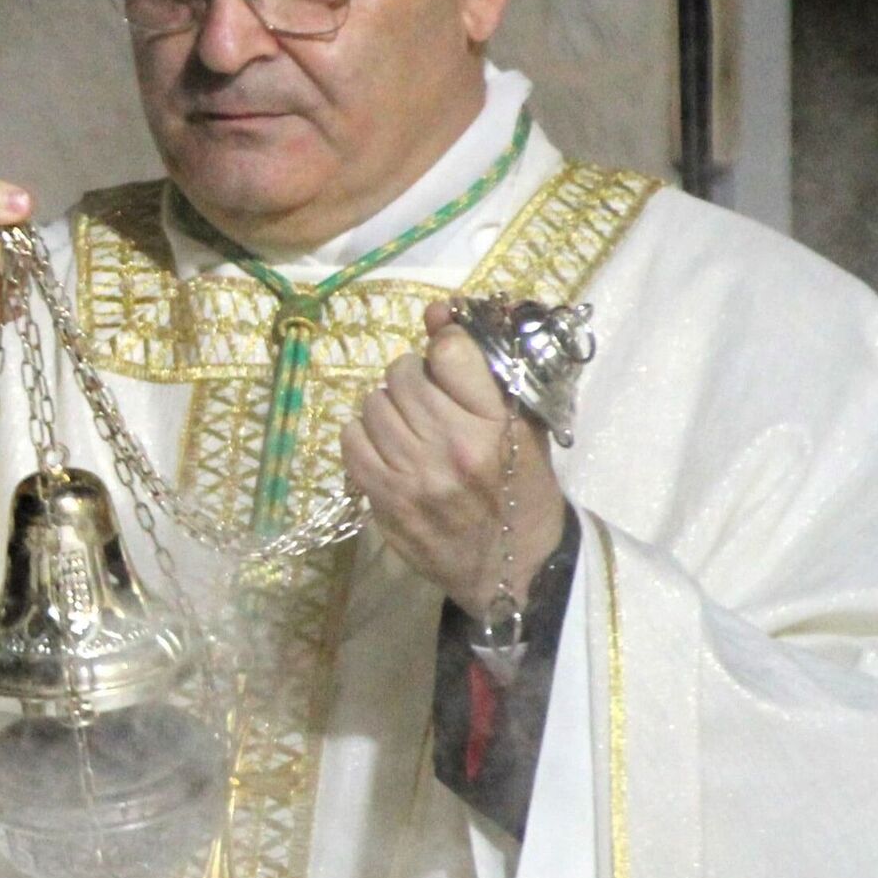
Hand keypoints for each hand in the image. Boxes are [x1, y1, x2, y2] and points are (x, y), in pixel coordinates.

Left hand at [341, 301, 565, 617]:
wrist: (512, 566)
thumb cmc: (525, 489)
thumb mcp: (525, 425)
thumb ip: (483, 368)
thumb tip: (436, 310)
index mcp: (495, 424)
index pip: (449, 351)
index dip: (444, 345)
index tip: (447, 360)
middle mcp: (452, 446)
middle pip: (403, 374)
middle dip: (413, 377)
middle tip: (427, 398)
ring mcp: (414, 475)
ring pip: (373, 403)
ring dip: (388, 406)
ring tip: (409, 425)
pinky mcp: (385, 500)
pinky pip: (351, 441)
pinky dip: (364, 436)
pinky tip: (386, 446)